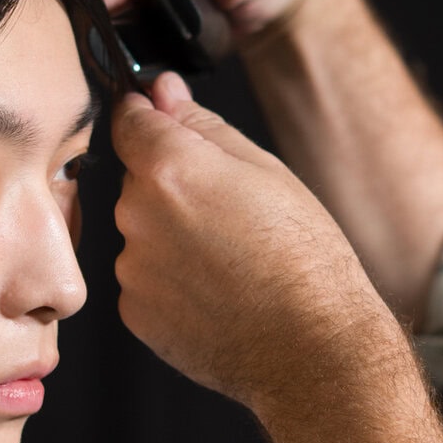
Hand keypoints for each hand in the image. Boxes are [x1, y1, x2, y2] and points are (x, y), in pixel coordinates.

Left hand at [96, 0, 442, 328]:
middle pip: (139, 180)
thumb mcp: (267, 171)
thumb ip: (202, 126)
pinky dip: (172, 282)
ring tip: (231, 261)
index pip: (128, 120)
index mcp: (169, 169)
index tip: (168, 124)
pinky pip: (146, 280)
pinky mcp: (136, 313)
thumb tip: (162, 92)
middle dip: (173, 187)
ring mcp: (133, 269)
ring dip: (172, 237)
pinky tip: (218, 292)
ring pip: (142, 232)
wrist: (314, 350)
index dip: (151, 118)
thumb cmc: (305, 261)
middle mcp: (138, 216)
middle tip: (231, 216)